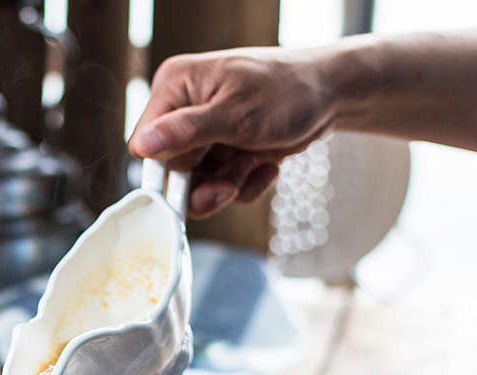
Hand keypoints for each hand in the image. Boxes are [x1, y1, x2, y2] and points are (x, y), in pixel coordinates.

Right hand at [128, 48, 335, 217]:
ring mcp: (204, 133)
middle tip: (233, 178)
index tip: (194, 180)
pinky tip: (266, 167)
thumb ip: (186, 131)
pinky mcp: (224, 151)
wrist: (333, 94)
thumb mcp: (236, 113)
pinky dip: (245, 184)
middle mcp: (183, 109)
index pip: (145, 144)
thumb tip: (143, 147)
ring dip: (229, 185)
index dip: (168, 168)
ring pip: (197, 184)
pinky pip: (221, 185)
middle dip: (205, 182)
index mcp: (175, 87)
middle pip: (171, 170)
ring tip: (255, 164)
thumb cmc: (288, 91)